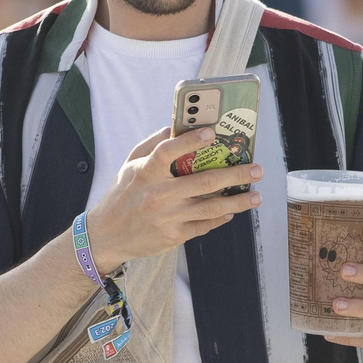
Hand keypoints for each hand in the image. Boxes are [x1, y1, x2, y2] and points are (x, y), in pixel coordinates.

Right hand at [85, 125, 261, 273]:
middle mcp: (157, 195)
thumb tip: (176, 126)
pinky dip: (221, 218)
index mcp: (145, 173)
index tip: (212, 132)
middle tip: (256, 169)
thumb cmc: (121, 195)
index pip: (168, 151)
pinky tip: (232, 210)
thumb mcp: (129, 165)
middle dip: (235, 174)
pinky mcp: (174, 236)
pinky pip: (204, 225)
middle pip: (203, 182)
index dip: (190, 141)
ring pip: (211, 208)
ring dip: (238, 201)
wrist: (106, 236)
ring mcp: (167, 218)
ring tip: (256, 195)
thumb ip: (152, 144)